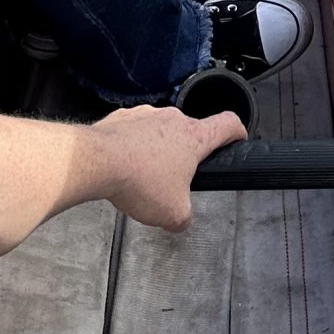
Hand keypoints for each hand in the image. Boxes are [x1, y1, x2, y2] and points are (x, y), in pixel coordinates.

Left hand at [88, 103, 244, 231]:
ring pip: (160, 132)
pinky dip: (132, 147)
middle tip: (173, 180)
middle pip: (190, 132)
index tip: (237, 138)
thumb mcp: (173, 214)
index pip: (228, 124)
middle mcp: (172, 119)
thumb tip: (181, 219)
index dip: (237, 132)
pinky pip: (134, 131)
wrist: (96, 162)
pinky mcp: (121, 117)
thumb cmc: (138, 181)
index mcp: (194, 137)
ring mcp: (145, 114)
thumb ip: (185, 217)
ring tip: (142, 177)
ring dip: (157, 150)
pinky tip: (122, 167)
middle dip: (185, 155)